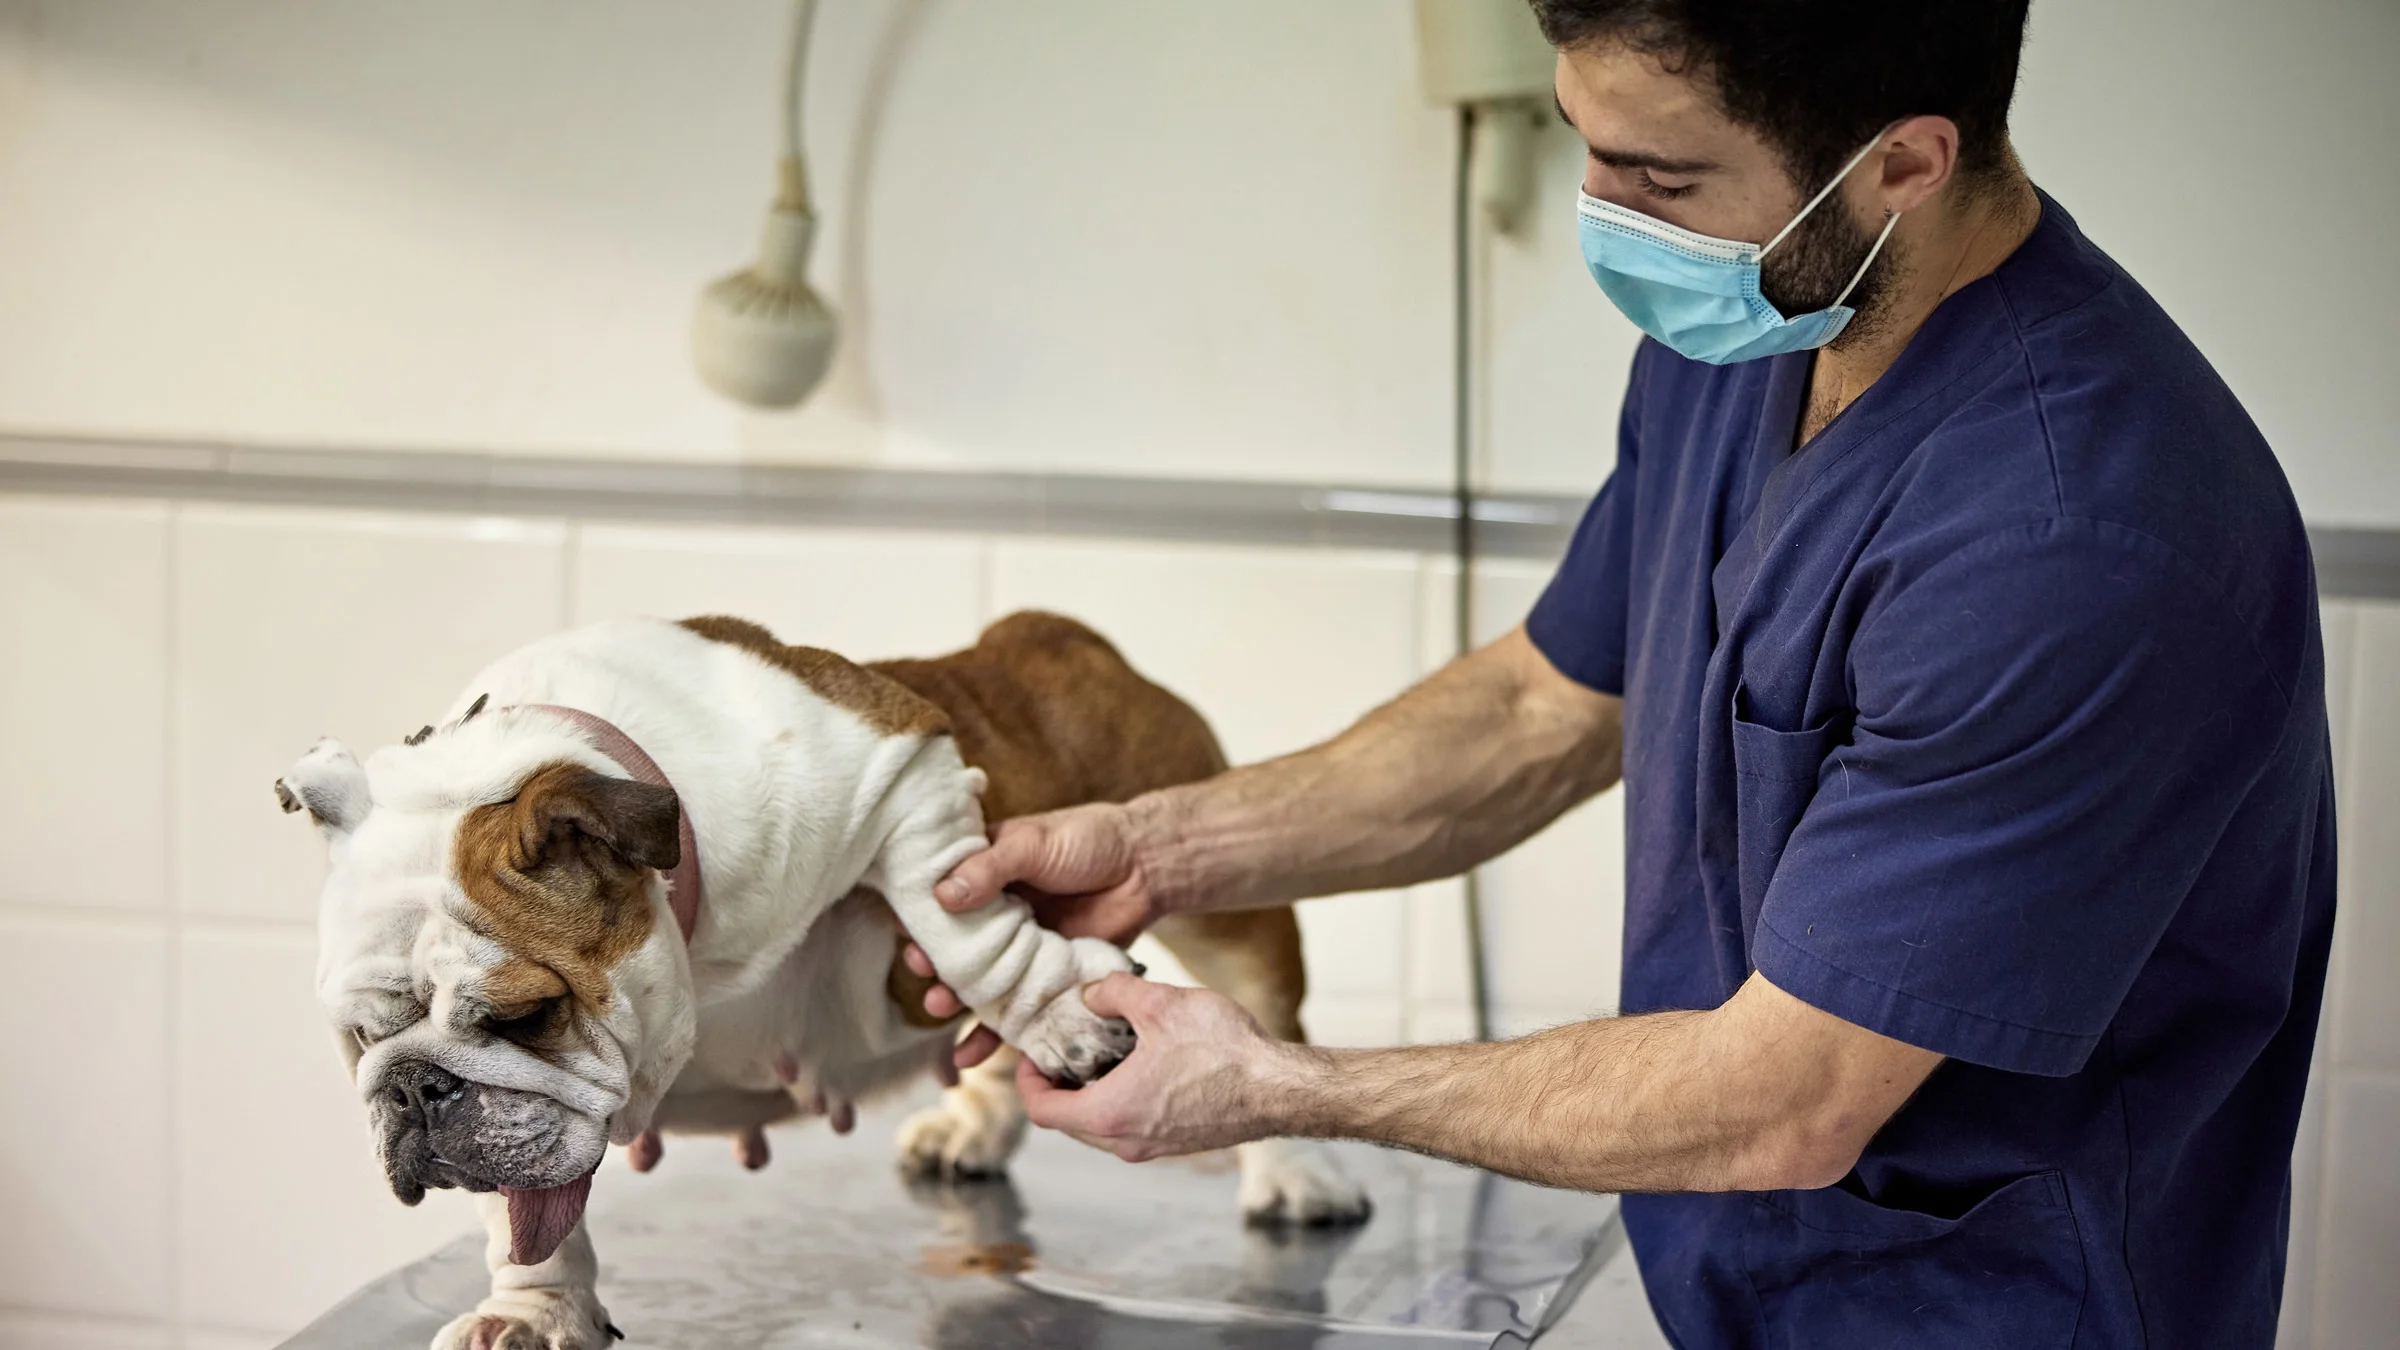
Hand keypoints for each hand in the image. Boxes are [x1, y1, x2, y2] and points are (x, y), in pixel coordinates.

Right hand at [906, 802, 1167, 1068]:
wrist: (1146, 868)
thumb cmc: (1087, 839)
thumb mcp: (1033, 843)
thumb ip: (990, 868)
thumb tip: (943, 896)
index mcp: (983, 876)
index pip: (940, 898)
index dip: (920, 918)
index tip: (905, 933)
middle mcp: (994, 917)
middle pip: (954, 947)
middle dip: (933, 963)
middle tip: (924, 969)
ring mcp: (1018, 951)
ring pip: (978, 983)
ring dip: (954, 999)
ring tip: (939, 1006)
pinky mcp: (1044, 979)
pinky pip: (1014, 1011)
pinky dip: (991, 1036)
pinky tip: (968, 1055)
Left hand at [1015, 973, 1309, 1162]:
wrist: (1280, 1089)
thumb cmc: (1223, 1051)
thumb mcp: (1162, 1004)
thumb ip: (1114, 992)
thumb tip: (1093, 992)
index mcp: (1109, 1113)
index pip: (1042, 1110)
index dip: (1027, 1079)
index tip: (1034, 1052)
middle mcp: (1124, 1142)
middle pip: (1067, 1122)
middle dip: (1058, 1086)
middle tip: (1064, 1048)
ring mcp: (1152, 1148)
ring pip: (1098, 1128)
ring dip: (1090, 1095)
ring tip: (1101, 1052)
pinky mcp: (1176, 1144)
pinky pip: (1129, 1128)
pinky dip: (1119, 1102)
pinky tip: (1140, 1065)